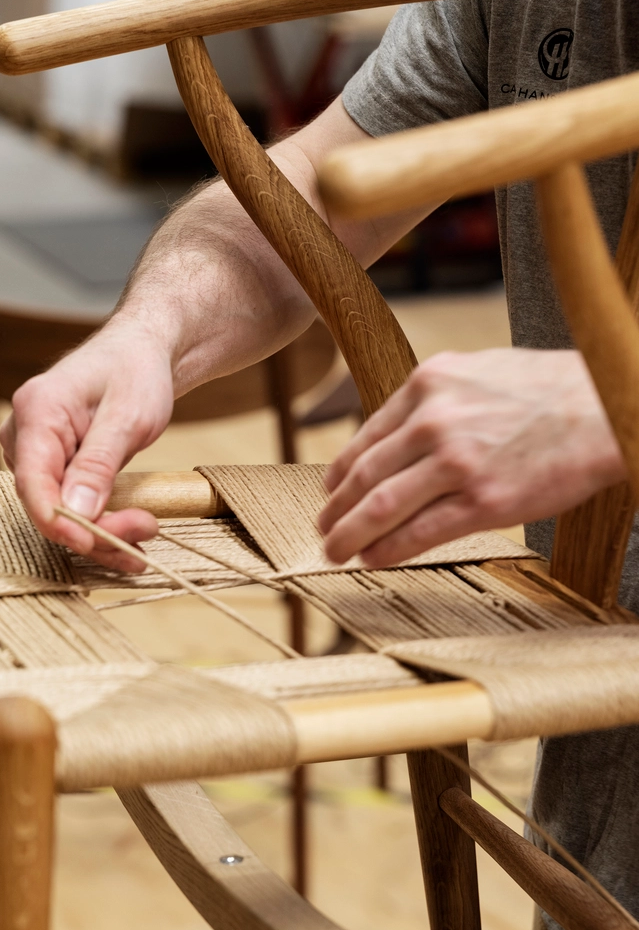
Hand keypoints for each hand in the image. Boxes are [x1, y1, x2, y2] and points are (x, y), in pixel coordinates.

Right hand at [0, 324, 172, 571]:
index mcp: (37, 411)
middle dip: (95, 528)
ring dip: (103, 530)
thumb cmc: (135, 370)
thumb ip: (98, 463)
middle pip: (46, 503)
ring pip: (59, 511)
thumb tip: (74, 512)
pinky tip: (132, 529)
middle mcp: (25, 434)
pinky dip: (102, 521)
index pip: (32, 481)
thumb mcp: (127, 416)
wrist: (141, 353)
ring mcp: (36, 452)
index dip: (59, 521)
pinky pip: (70, 505)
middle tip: (147, 529)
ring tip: (148, 528)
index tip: (94, 542)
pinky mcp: (53, 466)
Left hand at [319, 349, 626, 566]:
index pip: (366, 437)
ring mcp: (457, 463)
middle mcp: (434, 421)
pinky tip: (374, 558)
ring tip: (336, 551)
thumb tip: (397, 431)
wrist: (607, 405)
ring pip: (382, 507)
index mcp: (429, 384)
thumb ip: (434, 398)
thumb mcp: (478, 370)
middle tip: (322, 528)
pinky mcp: (484, 501)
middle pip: (364, 476)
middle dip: (335, 509)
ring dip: (350, 535)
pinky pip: (420, 532)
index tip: (331, 492)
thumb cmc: (549, 389)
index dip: (340, 473)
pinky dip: (388, 549)